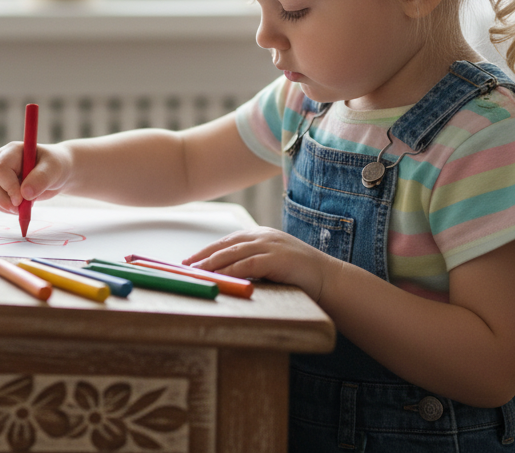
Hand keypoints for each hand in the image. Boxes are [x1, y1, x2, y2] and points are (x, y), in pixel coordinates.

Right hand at [0, 141, 72, 214]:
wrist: (57, 173)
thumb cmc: (55, 166)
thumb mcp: (53, 169)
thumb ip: (41, 178)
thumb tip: (25, 193)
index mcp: (12, 151)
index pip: (0, 169)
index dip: (8, 186)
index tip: (22, 199)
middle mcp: (1, 160)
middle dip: (3, 199)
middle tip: (19, 210)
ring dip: (5, 206)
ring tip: (25, 208)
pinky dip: (5, 209)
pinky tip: (20, 209)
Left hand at [183, 228, 342, 301]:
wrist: (329, 279)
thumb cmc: (301, 275)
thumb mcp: (274, 263)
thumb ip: (255, 262)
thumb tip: (229, 273)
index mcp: (263, 235)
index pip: (229, 240)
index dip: (208, 250)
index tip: (191, 259)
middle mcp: (264, 236)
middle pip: (226, 244)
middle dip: (204, 255)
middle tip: (185, 265)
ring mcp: (270, 246)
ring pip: (233, 253)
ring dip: (211, 263)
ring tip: (195, 272)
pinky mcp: (275, 259)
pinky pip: (246, 264)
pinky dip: (229, 270)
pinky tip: (218, 277)